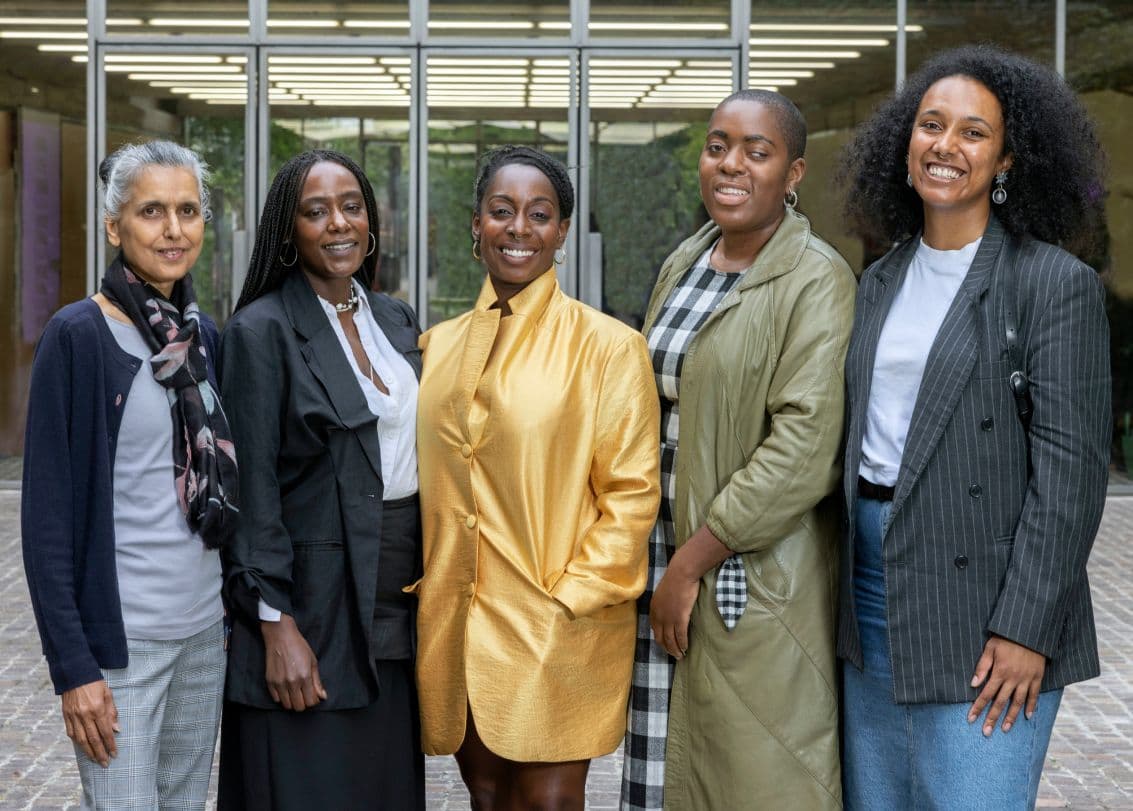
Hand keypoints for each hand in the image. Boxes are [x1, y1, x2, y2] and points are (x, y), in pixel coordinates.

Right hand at [61, 679, 118, 766]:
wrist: (75, 674)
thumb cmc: (95, 683)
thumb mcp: (108, 694)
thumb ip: (112, 712)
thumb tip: (116, 730)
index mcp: (97, 709)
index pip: (105, 732)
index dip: (111, 744)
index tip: (115, 754)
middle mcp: (84, 715)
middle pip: (93, 739)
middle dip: (100, 753)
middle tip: (105, 763)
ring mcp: (73, 717)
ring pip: (80, 740)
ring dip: (88, 751)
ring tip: (95, 759)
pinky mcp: (65, 716)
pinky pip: (71, 733)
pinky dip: (77, 743)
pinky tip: (82, 748)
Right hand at [261, 614, 326, 710]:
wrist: (280, 636)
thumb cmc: (299, 646)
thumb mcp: (313, 661)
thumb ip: (317, 681)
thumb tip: (323, 696)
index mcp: (304, 677)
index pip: (311, 701)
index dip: (314, 700)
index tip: (314, 695)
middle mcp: (291, 682)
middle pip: (299, 707)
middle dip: (304, 703)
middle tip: (305, 694)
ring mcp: (279, 683)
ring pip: (287, 705)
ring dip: (293, 701)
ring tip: (296, 692)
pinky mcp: (269, 682)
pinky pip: (276, 699)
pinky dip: (282, 697)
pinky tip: (286, 689)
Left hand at [649, 525, 730, 659]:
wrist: (681, 573)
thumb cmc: (675, 579)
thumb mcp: (663, 592)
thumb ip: (664, 603)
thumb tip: (669, 608)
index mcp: (653, 609)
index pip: (654, 629)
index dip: (660, 639)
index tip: (666, 644)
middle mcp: (659, 616)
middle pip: (661, 638)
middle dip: (667, 648)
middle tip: (673, 654)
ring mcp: (669, 618)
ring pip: (671, 639)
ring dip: (675, 650)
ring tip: (680, 656)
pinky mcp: (680, 617)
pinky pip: (681, 635)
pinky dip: (683, 644)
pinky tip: (686, 648)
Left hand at [968, 634, 1046, 735]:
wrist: (1029, 631)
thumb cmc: (1006, 638)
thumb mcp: (990, 648)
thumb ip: (982, 667)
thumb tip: (973, 684)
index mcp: (1000, 672)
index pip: (986, 694)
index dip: (978, 707)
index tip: (971, 719)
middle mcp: (1013, 679)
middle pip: (1000, 702)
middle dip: (992, 718)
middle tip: (986, 732)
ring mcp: (1027, 679)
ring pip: (1017, 702)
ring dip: (1011, 717)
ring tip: (1005, 730)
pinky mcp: (1037, 678)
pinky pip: (1034, 695)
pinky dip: (1031, 706)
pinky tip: (1027, 717)